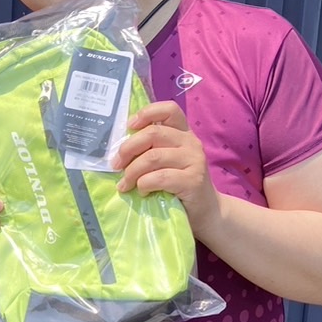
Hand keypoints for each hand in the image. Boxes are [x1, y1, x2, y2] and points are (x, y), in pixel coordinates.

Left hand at [114, 100, 218, 235]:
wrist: (205, 211)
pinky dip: (144, 185)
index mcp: (183, 133)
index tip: (129, 126)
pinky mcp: (193, 180)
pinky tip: (142, 192)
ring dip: (132, 172)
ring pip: (153, 157)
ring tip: (125, 184)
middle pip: (153, 133)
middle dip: (128, 148)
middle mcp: (191, 142)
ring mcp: (194, 160)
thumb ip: (151, 150)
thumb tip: (119, 150)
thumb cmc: (178, 186)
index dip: (147, 113)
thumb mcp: (166, 162)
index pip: (169, 110)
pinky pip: (160, 177)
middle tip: (116, 165)